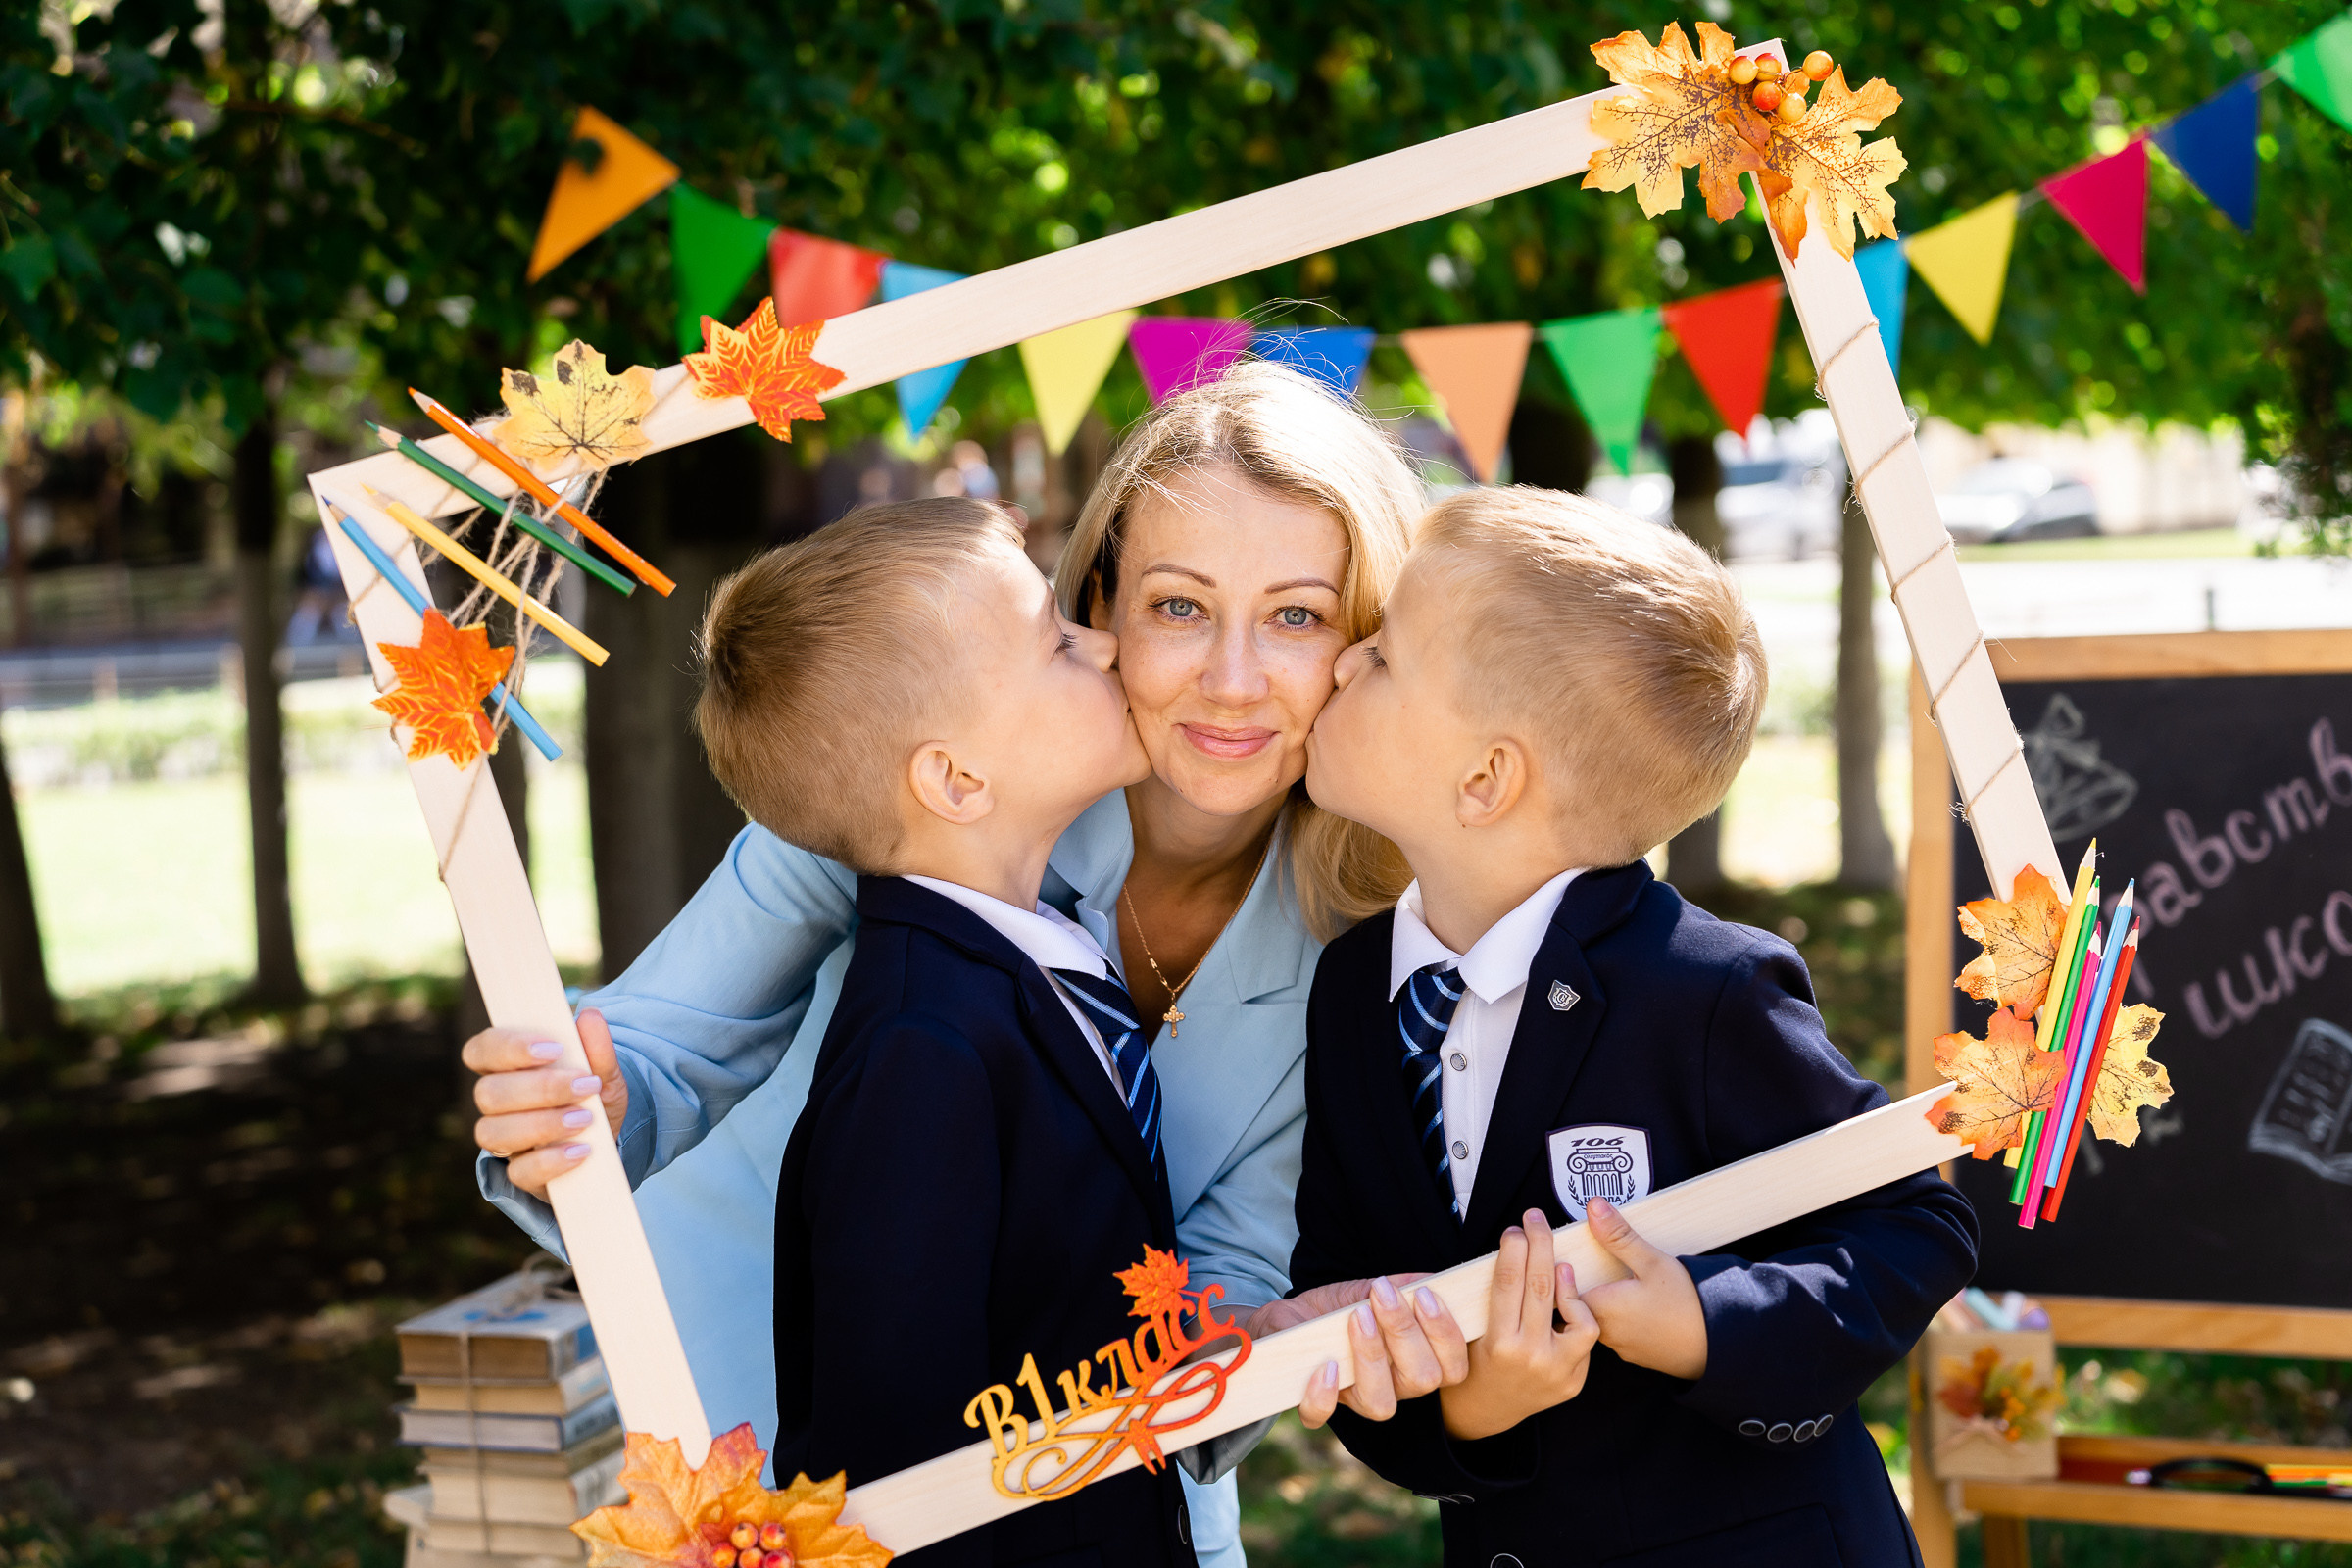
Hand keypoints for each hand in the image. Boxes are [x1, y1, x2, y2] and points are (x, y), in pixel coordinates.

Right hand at [465, 1009, 627, 1197]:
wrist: (608, 1140)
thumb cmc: (593, 1097)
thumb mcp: (604, 1071)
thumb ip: (597, 1048)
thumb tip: (590, 1016)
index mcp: (507, 1068)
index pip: (481, 1050)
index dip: (508, 1048)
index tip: (553, 1049)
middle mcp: (498, 1105)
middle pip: (487, 1093)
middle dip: (539, 1088)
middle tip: (584, 1085)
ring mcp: (506, 1142)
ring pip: (492, 1134)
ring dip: (542, 1124)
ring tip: (584, 1118)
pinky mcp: (522, 1174)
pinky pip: (518, 1173)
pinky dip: (551, 1162)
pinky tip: (581, 1151)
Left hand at [1289, 1275, 1468, 1429]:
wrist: (1289, 1315)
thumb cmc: (1338, 1307)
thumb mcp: (1369, 1289)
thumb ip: (1402, 1285)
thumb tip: (1433, 1278)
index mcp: (1416, 1363)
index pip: (1453, 1368)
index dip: (1446, 1335)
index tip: (1425, 1294)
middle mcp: (1393, 1388)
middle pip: (1422, 1380)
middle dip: (1406, 1332)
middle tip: (1383, 1294)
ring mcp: (1355, 1399)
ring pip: (1381, 1404)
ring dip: (1373, 1357)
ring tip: (1359, 1316)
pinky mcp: (1314, 1401)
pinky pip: (1320, 1414)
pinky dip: (1324, 1395)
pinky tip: (1327, 1366)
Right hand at [1437, 1209, 1598, 1440]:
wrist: (1486, 1409)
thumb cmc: (1474, 1362)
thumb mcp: (1470, 1331)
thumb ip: (1491, 1298)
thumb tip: (1511, 1252)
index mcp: (1498, 1343)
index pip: (1509, 1282)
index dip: (1513, 1249)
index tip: (1514, 1229)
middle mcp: (1530, 1356)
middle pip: (1541, 1287)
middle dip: (1540, 1244)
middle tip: (1536, 1220)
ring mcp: (1557, 1370)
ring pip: (1576, 1312)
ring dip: (1567, 1277)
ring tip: (1558, 1260)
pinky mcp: (1574, 1380)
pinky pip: (1585, 1336)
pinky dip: (1579, 1312)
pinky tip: (1568, 1297)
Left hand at [1580, 1197, 1708, 1380]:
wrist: (1720, 1345)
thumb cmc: (1687, 1304)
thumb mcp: (1652, 1261)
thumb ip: (1618, 1236)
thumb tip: (1593, 1207)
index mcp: (1600, 1308)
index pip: (1561, 1290)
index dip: (1562, 1273)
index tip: (1568, 1257)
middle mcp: (1603, 1333)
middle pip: (1577, 1305)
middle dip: (1581, 1285)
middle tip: (1592, 1264)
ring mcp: (1620, 1347)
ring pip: (1596, 1320)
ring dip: (1600, 1302)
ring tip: (1615, 1281)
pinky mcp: (1635, 1355)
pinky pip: (1616, 1333)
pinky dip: (1619, 1317)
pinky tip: (1635, 1304)